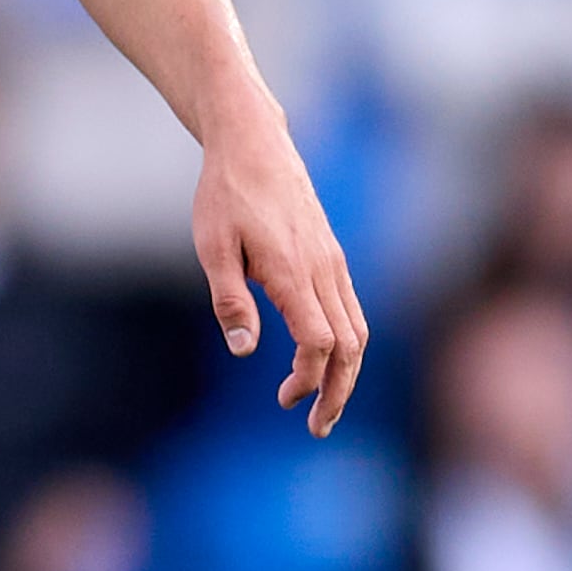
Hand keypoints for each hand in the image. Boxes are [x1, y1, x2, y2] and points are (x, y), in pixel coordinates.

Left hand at [191, 113, 367, 436]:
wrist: (254, 142)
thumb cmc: (225, 193)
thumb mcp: (212, 246)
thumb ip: (230, 300)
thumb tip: (246, 350)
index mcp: (293, 271)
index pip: (319, 342)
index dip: (308, 378)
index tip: (284, 399)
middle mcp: (323, 269)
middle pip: (350, 346)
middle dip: (339, 392)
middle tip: (318, 428)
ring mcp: (333, 262)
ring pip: (358, 330)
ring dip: (347, 374)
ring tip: (325, 406)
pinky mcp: (332, 256)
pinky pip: (352, 310)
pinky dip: (347, 345)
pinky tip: (325, 361)